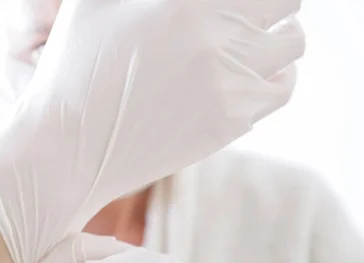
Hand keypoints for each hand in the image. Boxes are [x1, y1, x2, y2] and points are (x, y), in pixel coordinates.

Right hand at [0, 0, 304, 262]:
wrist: (69, 147)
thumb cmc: (73, 70)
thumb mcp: (92, 3)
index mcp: (190, 3)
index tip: (246, 1)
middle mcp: (220, 40)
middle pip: (290, 5)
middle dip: (275, 4)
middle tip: (257, 9)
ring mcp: (230, 86)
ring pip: (293, 48)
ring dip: (280, 37)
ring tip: (255, 41)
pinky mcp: (230, 123)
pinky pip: (279, 90)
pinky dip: (275, 76)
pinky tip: (250, 74)